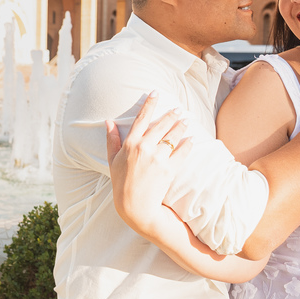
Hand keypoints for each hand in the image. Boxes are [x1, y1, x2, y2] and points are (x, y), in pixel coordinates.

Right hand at [105, 91, 192, 234]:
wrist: (135, 206)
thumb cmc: (121, 183)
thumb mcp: (112, 160)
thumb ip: (112, 139)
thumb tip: (108, 121)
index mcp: (130, 144)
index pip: (141, 118)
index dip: (150, 103)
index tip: (156, 92)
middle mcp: (144, 148)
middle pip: (161, 125)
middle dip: (171, 115)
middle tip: (178, 109)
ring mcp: (158, 158)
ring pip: (173, 136)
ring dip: (181, 126)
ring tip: (186, 121)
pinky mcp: (169, 169)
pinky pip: (182, 152)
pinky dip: (188, 144)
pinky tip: (191, 139)